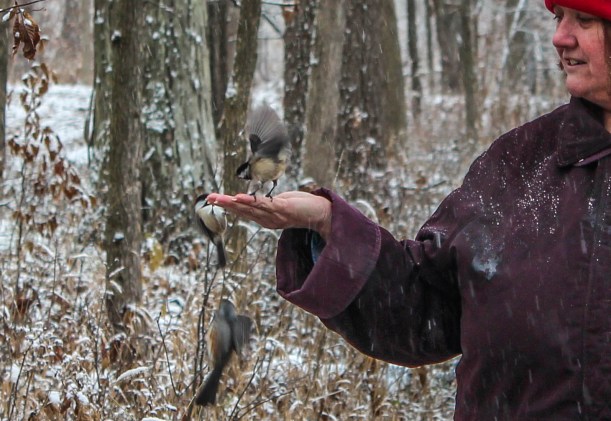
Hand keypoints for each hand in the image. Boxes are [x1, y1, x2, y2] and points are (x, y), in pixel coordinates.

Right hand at [206, 191, 331, 239]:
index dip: (229, 206)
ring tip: (219, 199)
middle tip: (210, 198)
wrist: (321, 213)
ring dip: (233, 203)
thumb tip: (257, 199)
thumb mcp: (280, 205)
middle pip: (243, 211)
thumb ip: (268, 204)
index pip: (243, 211)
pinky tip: (239, 198)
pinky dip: (250, 201)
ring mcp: (274, 214)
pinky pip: (263, 204)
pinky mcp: (283, 208)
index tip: (214, 200)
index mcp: (265, 218)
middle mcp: (267, 219)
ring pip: (250, 208)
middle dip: (225, 204)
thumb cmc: (301, 207)